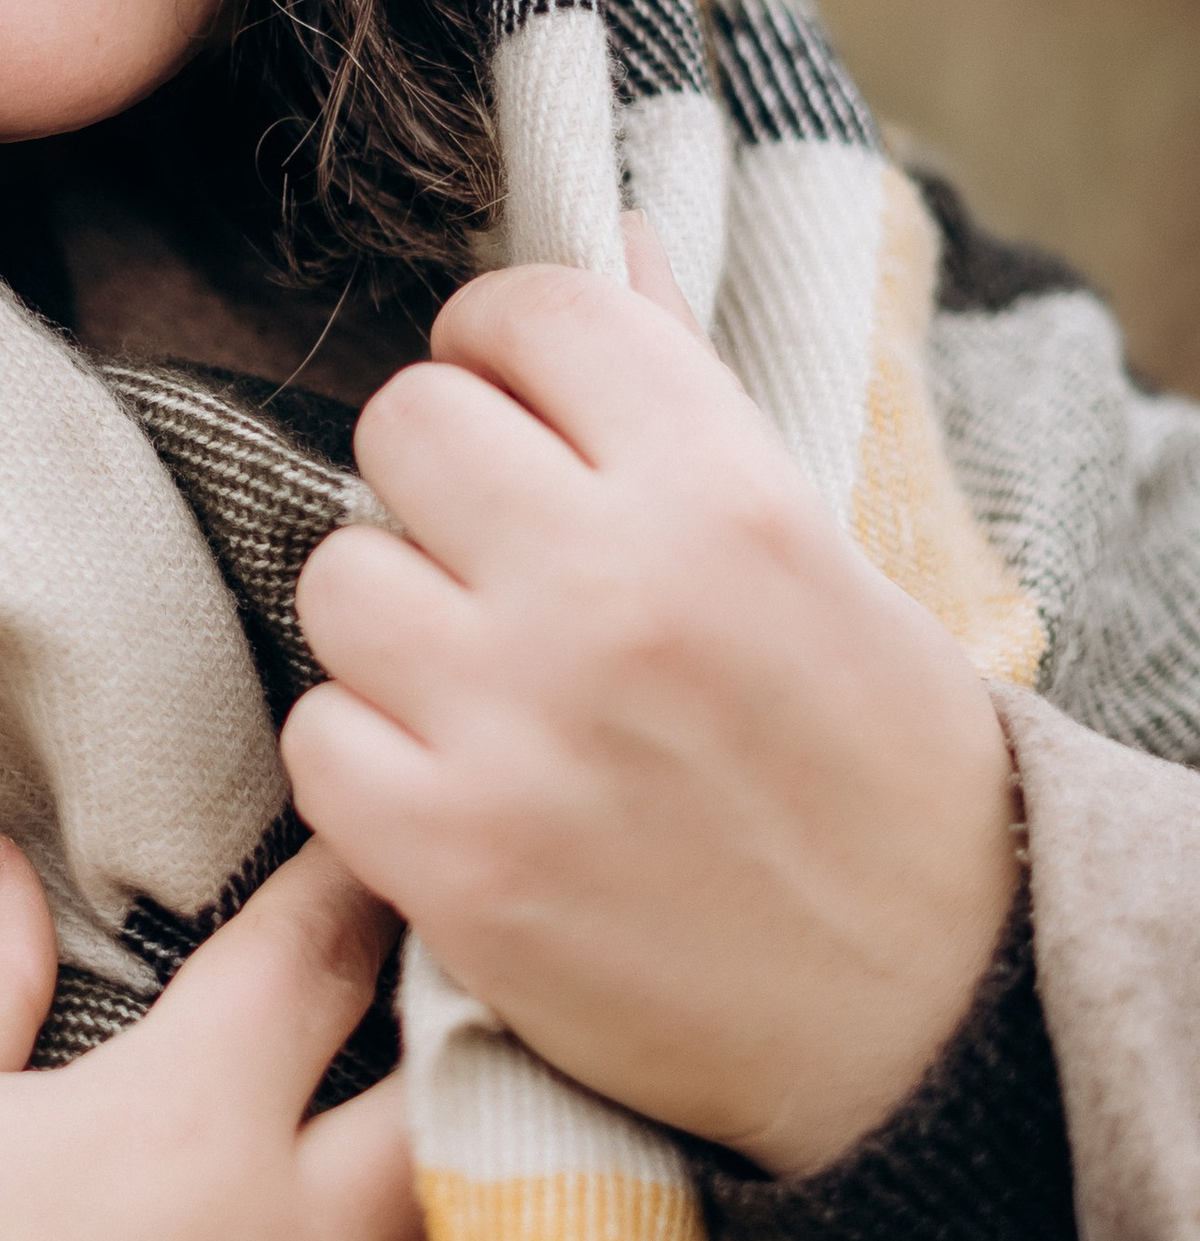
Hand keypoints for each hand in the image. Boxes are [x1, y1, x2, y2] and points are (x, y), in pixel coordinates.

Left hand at [281, 215, 1017, 1176]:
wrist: (927, 1017)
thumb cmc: (865, 757)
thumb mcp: (810, 544)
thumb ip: (680, 383)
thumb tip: (606, 224)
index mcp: (718, 490)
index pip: (529, 309)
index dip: (500, 340)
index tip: (515, 396)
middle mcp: (611, 589)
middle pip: (402, 422)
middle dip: (434, 476)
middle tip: (490, 546)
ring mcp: (518, 726)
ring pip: (336, 573)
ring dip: (391, 620)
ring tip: (478, 675)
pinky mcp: (450, 858)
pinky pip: (313, 730)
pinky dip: (362, 755)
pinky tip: (447, 779)